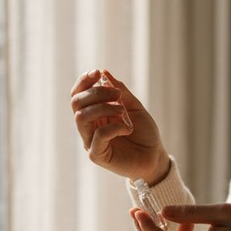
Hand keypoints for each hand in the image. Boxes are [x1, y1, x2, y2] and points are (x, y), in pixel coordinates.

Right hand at [70, 69, 169, 183]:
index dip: (83, 82)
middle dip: (96, 92)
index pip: (78, 95)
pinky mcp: (97, 155)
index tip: (97, 73)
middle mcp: (89, 127)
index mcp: (94, 113)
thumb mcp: (134, 107)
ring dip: (104, 108)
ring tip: (123, 112)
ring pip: (82, 117)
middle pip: (76, 103)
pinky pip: (98, 136)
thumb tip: (104, 73)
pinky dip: (114, 127)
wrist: (154, 157)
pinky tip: (127, 128)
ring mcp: (90, 141)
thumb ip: (120, 91)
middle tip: (117, 94)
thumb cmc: (144, 133)